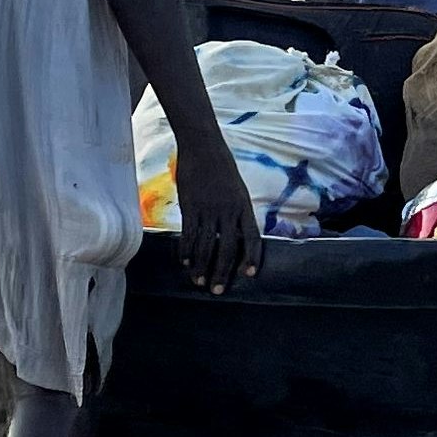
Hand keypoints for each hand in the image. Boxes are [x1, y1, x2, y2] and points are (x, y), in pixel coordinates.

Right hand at [171, 136, 263, 291]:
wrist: (203, 146)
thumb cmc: (221, 166)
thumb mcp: (236, 189)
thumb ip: (236, 211)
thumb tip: (234, 234)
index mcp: (244, 206)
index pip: (252, 237)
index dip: (251, 257)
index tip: (249, 275)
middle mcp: (228, 211)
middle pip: (226, 248)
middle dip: (222, 272)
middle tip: (218, 290)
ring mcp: (208, 209)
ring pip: (204, 245)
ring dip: (201, 266)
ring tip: (198, 281)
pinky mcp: (190, 206)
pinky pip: (188, 234)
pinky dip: (185, 250)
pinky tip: (184, 262)